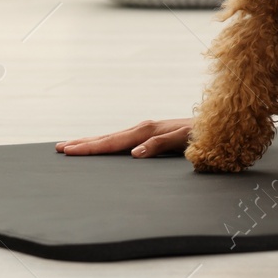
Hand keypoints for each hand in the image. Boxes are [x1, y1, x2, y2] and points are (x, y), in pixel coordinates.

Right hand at [56, 117, 193, 157]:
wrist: (219, 125)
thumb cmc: (204, 134)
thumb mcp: (185, 140)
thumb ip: (161, 144)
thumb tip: (134, 153)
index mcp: (147, 131)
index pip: (112, 142)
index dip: (89, 147)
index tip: (68, 150)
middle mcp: (144, 128)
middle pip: (107, 137)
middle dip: (83, 143)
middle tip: (58, 148)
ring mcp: (147, 130)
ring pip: (113, 137)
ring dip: (92, 141)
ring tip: (71, 145)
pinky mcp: (151, 134)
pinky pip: (123, 139)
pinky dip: (108, 142)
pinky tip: (102, 146)